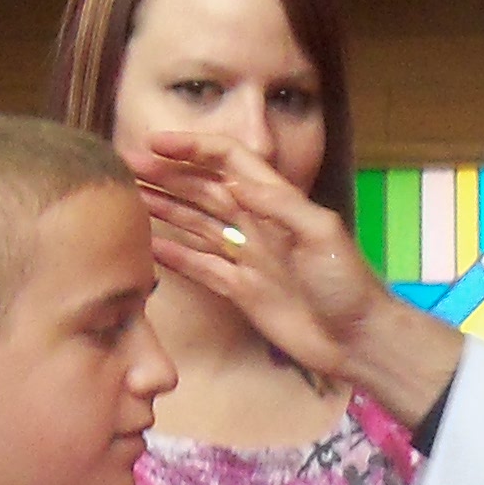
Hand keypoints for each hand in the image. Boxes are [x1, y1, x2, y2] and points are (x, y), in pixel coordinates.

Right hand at [136, 134, 463, 419]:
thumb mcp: (322, 234)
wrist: (358, 340)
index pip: (228, 161)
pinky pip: (200, 266)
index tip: (155, 144)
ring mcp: (247, 257)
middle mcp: (257, 224)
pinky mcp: (241, 290)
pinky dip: (174, 254)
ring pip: (196, 224)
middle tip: (125, 166)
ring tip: (128, 196)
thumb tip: (236, 180)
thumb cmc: (348, 284)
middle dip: (167, 175)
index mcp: (276, 202)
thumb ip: (280, 205)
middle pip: (203, 189)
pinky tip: (147, 245)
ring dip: (164, 208)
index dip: (192, 149)